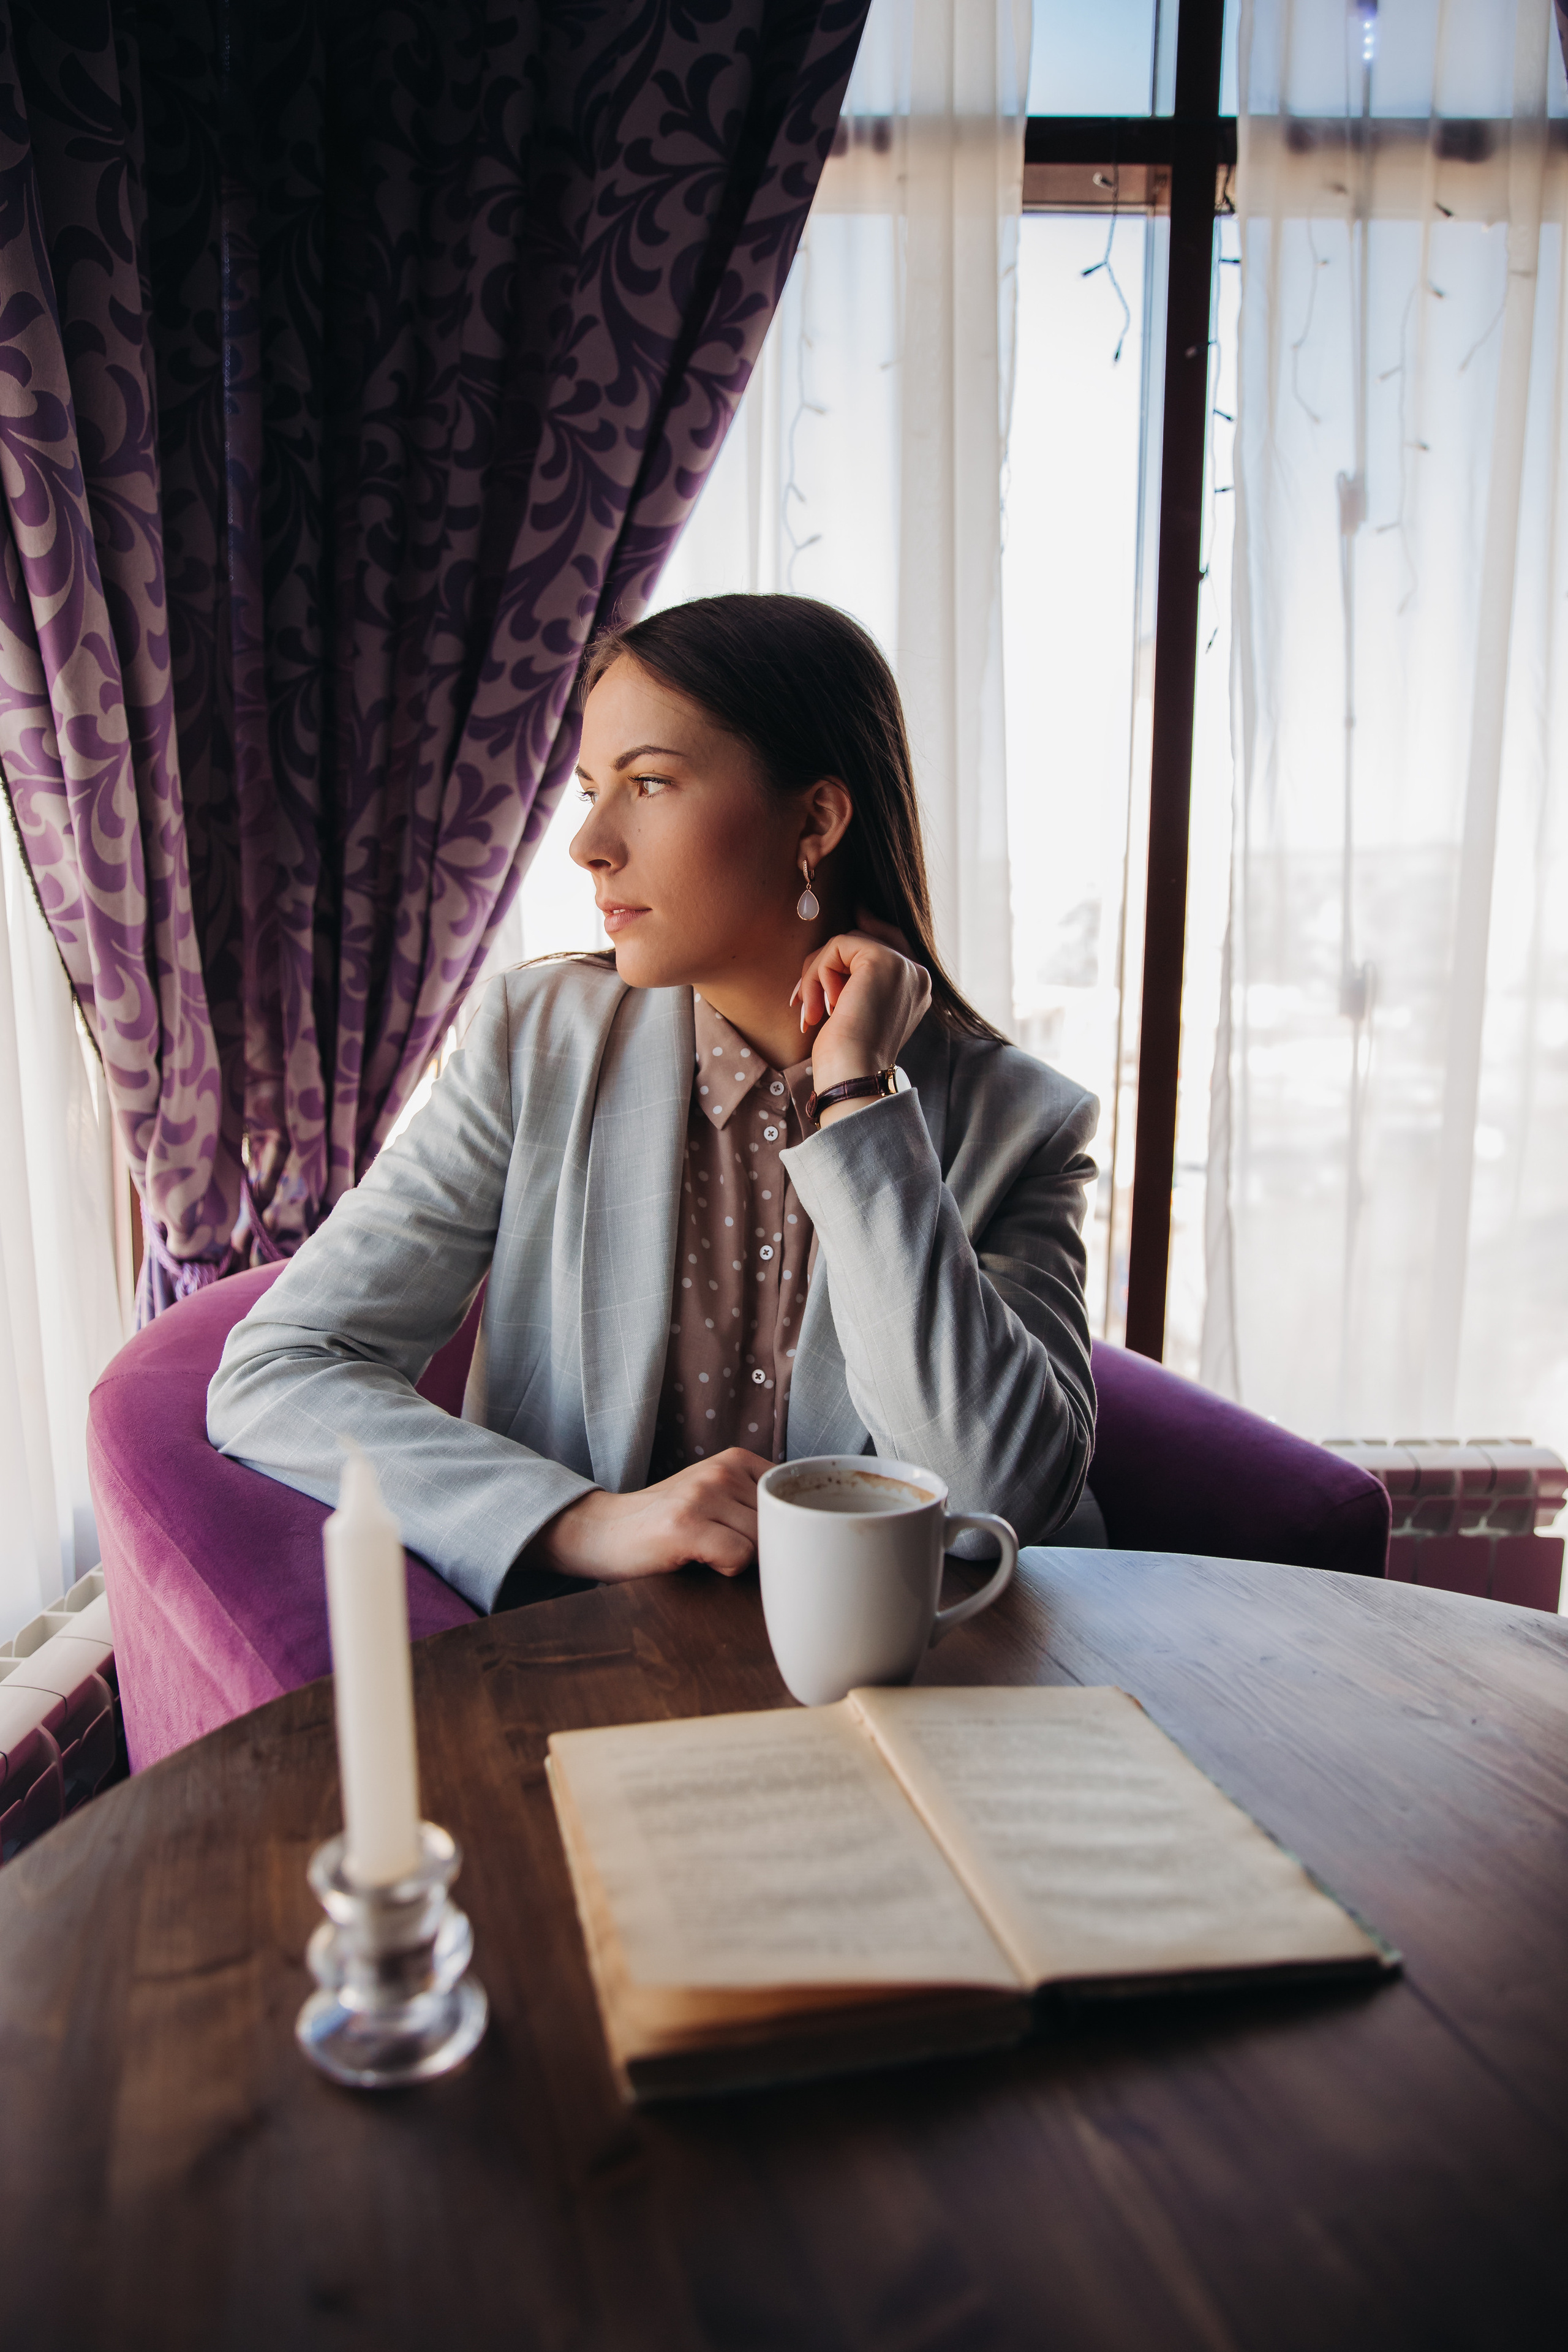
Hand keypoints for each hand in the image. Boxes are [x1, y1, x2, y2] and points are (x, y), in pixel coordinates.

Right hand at [521, 1448, 771, 1581]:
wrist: (605, 1531)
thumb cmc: (668, 1523)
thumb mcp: (717, 1497)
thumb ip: (756, 1504)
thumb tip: (813, 1534)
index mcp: (736, 1459)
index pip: (793, 1499)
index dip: (783, 1527)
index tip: (761, 1536)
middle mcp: (722, 1470)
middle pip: (780, 1524)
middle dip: (760, 1546)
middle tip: (723, 1545)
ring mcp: (703, 1495)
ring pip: (762, 1542)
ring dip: (739, 1557)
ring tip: (706, 1549)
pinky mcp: (686, 1525)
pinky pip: (739, 1557)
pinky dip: (724, 1567)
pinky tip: (698, 1557)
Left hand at [791, 920, 931, 1110]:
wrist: (854, 1074)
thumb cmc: (848, 1056)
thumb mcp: (856, 1012)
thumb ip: (856, 981)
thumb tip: (836, 952)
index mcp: (915, 989)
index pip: (892, 941)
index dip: (870, 925)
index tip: (856, 909)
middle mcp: (916, 975)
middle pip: (863, 940)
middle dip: (825, 964)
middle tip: (803, 1000)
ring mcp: (903, 965)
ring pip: (845, 943)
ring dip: (815, 975)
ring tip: (811, 1012)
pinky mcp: (882, 960)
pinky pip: (837, 945)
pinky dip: (817, 974)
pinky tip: (819, 1006)